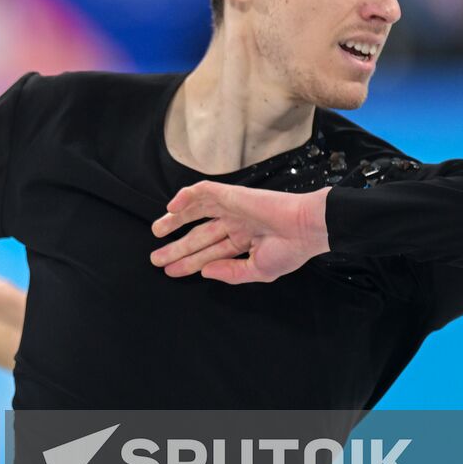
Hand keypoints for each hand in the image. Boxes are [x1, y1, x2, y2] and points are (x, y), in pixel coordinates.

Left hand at [150, 182, 330, 283]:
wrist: (306, 229)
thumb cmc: (290, 250)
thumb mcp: (258, 270)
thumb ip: (230, 272)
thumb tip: (205, 272)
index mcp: (243, 241)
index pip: (210, 252)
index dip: (190, 262)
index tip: (170, 271)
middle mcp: (235, 224)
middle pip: (199, 235)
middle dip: (177, 247)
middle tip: (156, 258)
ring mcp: (232, 209)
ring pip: (196, 211)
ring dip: (175, 219)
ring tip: (157, 230)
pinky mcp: (231, 194)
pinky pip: (204, 191)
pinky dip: (186, 196)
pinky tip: (171, 207)